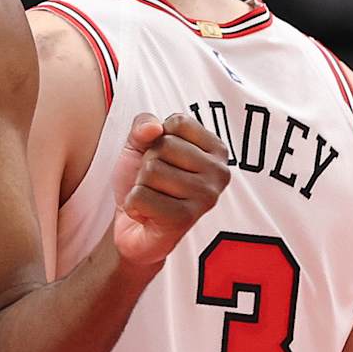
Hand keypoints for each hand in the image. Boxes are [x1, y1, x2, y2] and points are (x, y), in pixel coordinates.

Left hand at [110, 112, 231, 266]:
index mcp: (216, 150)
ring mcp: (205, 196)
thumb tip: (154, 128)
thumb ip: (144, 124)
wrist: (135, 229)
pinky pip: (141, 195)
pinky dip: (133, 204)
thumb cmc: (146, 184)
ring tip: (153, 197)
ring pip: (151, 170)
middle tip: (156, 183)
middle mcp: (219, 173)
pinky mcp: (185, 218)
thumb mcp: (140, 145)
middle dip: (148, 163)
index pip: (178, 122)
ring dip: (141, 184)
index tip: (164, 159)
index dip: (158, 138)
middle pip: (164, 145)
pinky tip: (147, 213)